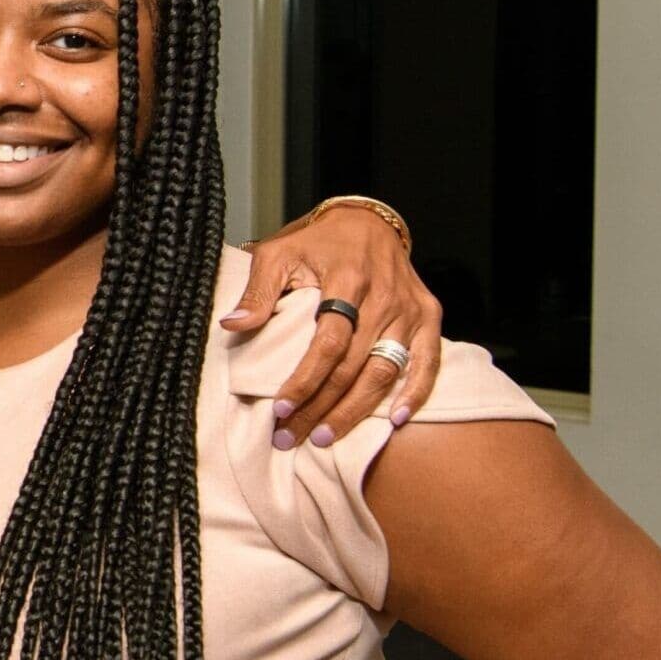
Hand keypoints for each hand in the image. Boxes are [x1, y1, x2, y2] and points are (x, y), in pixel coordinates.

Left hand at [224, 205, 443, 446]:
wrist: (367, 221)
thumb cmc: (317, 242)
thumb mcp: (278, 254)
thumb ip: (257, 291)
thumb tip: (231, 325)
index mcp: (347, 279)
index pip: (328, 342)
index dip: (305, 380)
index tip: (281, 409)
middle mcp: (384, 297)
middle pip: (353, 365)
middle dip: (321, 406)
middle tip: (292, 436)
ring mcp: (409, 309)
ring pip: (385, 370)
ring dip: (357, 410)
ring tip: (326, 437)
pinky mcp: (428, 315)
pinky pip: (428, 361)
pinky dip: (416, 392)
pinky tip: (396, 420)